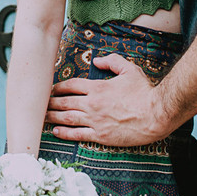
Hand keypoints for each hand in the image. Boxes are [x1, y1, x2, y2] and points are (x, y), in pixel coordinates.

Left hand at [45, 54, 172, 146]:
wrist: (156, 114)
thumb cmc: (144, 92)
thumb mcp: (130, 70)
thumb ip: (112, 61)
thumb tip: (97, 59)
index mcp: (98, 87)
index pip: (71, 85)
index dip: (59, 87)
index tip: (52, 89)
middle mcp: (92, 104)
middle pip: (64, 102)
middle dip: (50, 102)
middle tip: (40, 103)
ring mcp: (95, 121)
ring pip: (67, 118)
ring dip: (52, 117)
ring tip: (42, 117)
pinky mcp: (100, 136)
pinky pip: (77, 134)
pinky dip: (64, 133)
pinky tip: (55, 131)